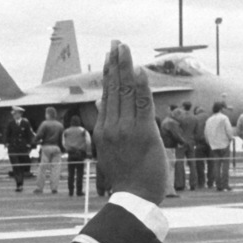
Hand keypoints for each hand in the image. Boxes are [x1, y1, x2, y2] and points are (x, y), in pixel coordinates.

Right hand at [93, 41, 168, 203]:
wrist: (134, 199)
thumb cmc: (125, 177)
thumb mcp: (108, 149)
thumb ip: (106, 124)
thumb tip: (99, 100)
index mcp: (103, 130)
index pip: (107, 95)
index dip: (109, 73)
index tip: (110, 55)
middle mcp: (112, 127)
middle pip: (114, 89)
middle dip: (116, 63)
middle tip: (117, 42)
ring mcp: (126, 130)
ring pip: (126, 93)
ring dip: (126, 68)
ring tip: (124, 48)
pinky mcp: (143, 134)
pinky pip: (142, 105)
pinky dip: (140, 87)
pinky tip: (139, 70)